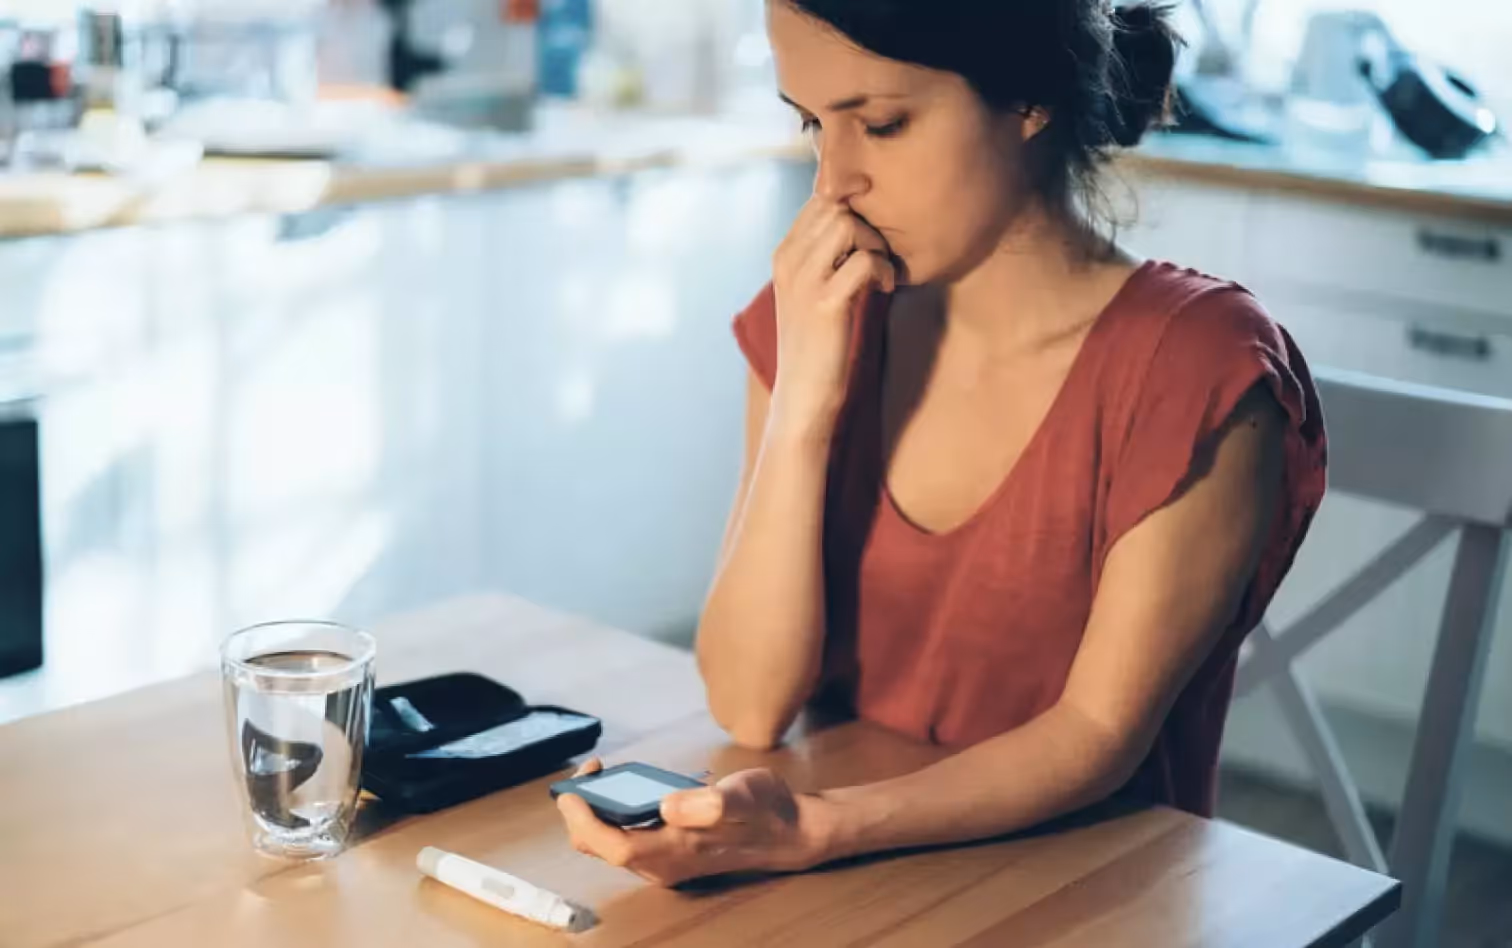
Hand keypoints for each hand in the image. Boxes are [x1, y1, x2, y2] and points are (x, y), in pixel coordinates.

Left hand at [555, 758, 832, 887]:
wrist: (788, 831)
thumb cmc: (764, 811)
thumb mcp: (742, 797)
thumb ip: (709, 804)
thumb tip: (669, 805)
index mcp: (674, 851)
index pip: (611, 845)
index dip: (584, 820)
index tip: (571, 792)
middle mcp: (662, 863)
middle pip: (601, 846)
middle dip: (582, 811)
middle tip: (589, 772)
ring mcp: (664, 860)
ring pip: (609, 843)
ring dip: (596, 811)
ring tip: (600, 775)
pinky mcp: (668, 850)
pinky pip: (625, 837)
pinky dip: (612, 814)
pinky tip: (625, 788)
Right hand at [770, 198, 895, 429]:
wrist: (802, 395)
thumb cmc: (815, 344)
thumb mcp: (809, 292)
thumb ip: (822, 257)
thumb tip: (855, 225)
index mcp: (783, 254)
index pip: (819, 201)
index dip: (852, 210)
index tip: (869, 239)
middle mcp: (788, 261)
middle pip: (835, 206)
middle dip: (866, 224)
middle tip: (877, 256)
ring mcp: (804, 280)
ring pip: (848, 225)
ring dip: (875, 244)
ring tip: (879, 272)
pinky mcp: (825, 303)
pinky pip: (865, 261)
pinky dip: (883, 270)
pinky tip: (883, 290)